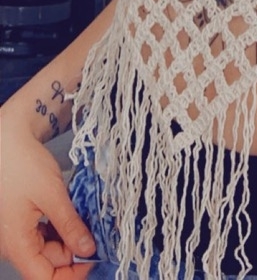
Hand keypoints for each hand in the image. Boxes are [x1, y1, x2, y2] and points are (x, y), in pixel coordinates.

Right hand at [0, 123, 95, 278]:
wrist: (8, 139)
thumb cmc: (23, 163)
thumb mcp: (52, 195)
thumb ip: (70, 226)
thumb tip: (88, 250)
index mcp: (17, 244)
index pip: (45, 278)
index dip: (72, 275)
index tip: (95, 261)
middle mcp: (15, 243)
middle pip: (49, 264)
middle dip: (75, 253)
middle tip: (99, 236)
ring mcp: (18, 232)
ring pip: (49, 249)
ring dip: (69, 239)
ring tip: (88, 222)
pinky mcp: (24, 220)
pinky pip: (45, 234)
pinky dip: (61, 228)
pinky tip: (74, 215)